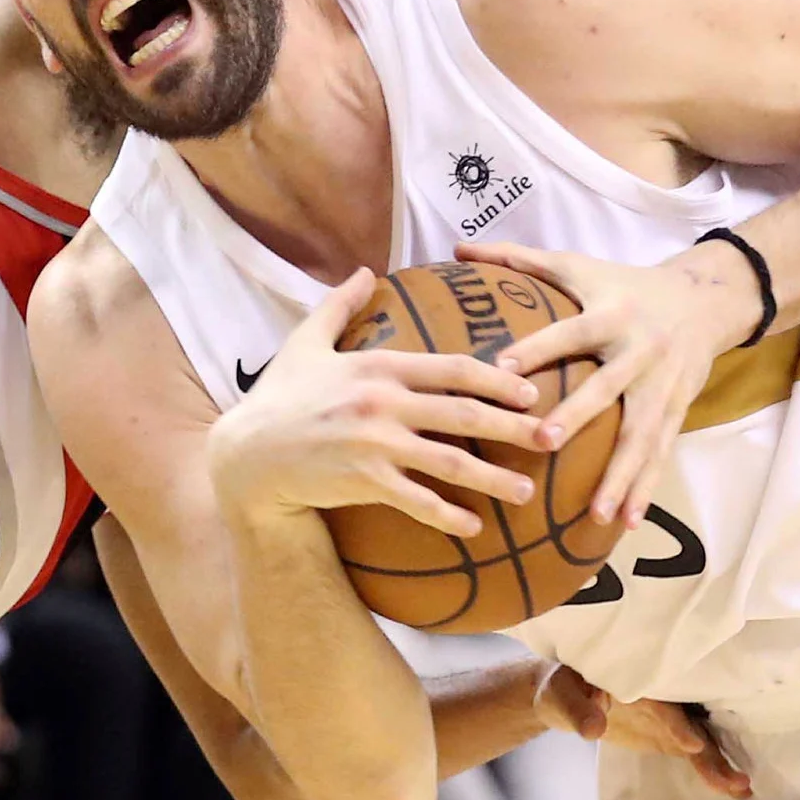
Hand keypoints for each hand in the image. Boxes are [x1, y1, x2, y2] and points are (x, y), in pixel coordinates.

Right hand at [209, 267, 551, 535]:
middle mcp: (383, 403)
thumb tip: (364, 270)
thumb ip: (339, 305)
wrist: (248, 452)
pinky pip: (415, 501)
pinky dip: (447, 516)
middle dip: (513, 427)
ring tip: (527, 494)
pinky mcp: (363, 481)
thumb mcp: (305, 342)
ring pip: (448, 462)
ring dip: (493, 479)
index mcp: (378, 366)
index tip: (531, 390)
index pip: (452, 369)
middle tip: (551, 438)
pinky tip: (474, 528)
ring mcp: (375, 444)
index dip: (497, 379)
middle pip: (463, 415)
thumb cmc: (278, 396)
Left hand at [468, 237, 755, 528]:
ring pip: (641, 433)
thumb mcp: (578, 265)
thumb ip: (518, 259)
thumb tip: (458, 245)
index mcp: (612, 313)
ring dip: (621, 475)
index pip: (570, 331)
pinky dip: (645, 488)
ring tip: (597, 514)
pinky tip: (627, 523)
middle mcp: (641, 350)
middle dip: (580, 415)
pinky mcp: (678, 410)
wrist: (705, 299)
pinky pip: (661, 454)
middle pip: (609, 386)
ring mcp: (663, 384)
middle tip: (544, 442)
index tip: (502, 369)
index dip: (538, 348)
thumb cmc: (625, 284)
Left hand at [537, 664, 751, 797]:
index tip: (691, 744)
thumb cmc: (561, 687)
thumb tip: (594, 727)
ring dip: (720, 764)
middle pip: (692, 722)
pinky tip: (735, 789)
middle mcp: (662, 696)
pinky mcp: (669, 734)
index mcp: (637, 680)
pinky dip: (711, 768)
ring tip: (742, 788)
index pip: (660, 703)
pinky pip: (695, 751)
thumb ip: (577, 709)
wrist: (564, 696)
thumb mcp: (561, 694)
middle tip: (737, 777)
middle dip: (713, 750)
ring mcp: (668, 716)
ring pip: (700, 739)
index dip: (675, 723)